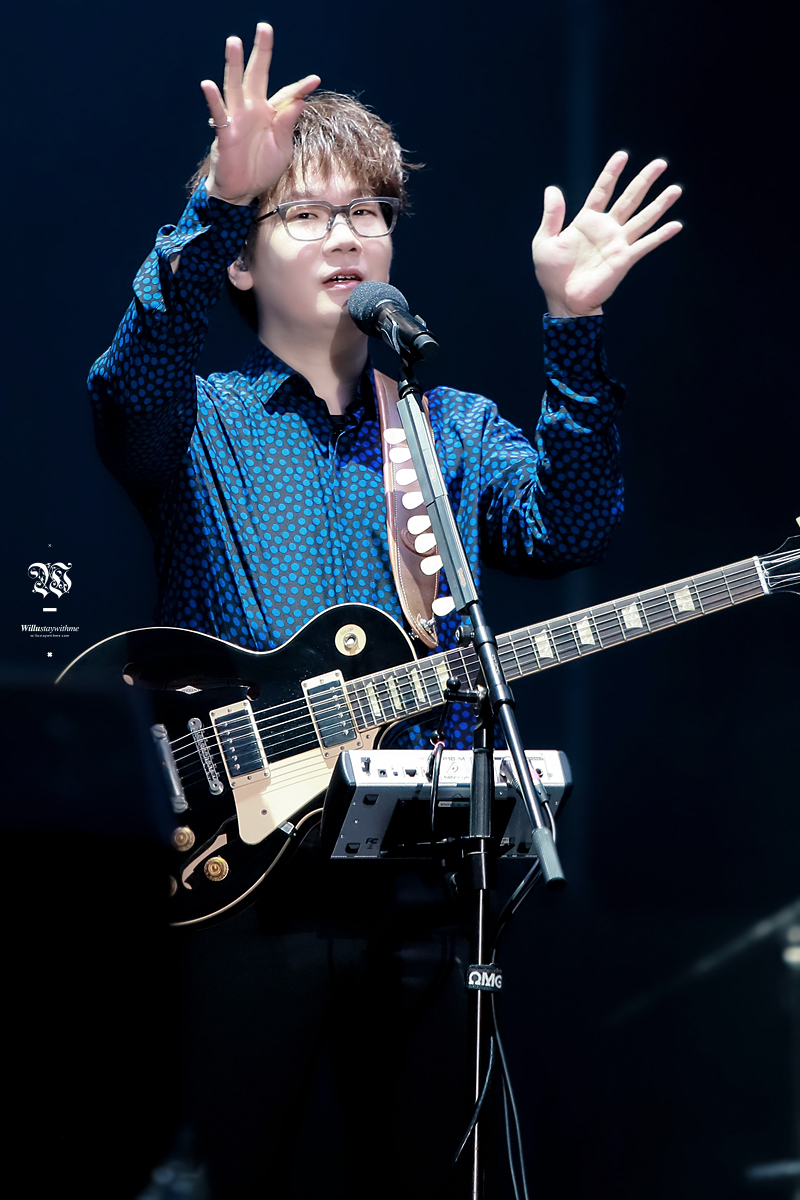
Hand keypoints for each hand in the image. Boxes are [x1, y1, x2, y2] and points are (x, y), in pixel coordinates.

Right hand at [201, 23, 319, 205]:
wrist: (243, 191)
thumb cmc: (262, 168)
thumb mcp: (282, 149)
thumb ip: (287, 125)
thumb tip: (299, 103)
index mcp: (270, 113)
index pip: (286, 95)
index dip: (299, 88)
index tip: (315, 80)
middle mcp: (253, 109)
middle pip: (257, 75)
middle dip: (261, 53)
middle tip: (264, 28)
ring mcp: (237, 118)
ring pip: (235, 86)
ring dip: (234, 65)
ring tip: (234, 42)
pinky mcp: (225, 132)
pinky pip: (217, 113)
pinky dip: (213, 100)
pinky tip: (207, 85)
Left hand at [532, 152, 681, 317]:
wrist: (564, 301)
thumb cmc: (552, 275)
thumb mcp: (544, 242)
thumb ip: (551, 216)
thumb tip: (552, 189)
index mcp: (587, 221)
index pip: (602, 190)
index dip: (612, 173)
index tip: (622, 156)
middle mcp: (606, 228)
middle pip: (629, 198)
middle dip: (644, 181)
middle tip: (660, 163)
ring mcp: (617, 243)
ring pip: (643, 218)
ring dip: (660, 204)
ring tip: (676, 189)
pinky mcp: (625, 259)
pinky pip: (646, 245)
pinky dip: (661, 236)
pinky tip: (676, 225)